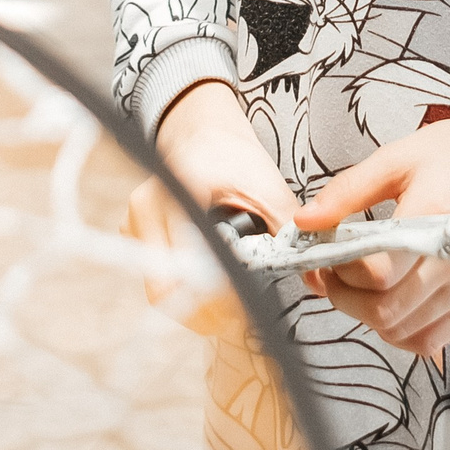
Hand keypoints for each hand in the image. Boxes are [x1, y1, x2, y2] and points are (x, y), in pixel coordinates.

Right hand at [123, 81, 299, 331]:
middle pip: (167, 290)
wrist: (203, 135)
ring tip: (230, 304)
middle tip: (240, 315)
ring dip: (194, 306)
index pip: (189, 265)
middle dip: (206, 311)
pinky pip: (157, 279)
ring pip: (159, 292)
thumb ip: (289, 230)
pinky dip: (184, 292)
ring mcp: (134, 224)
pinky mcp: (136, 235)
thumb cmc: (233, 156)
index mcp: (178, 193)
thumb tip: (314, 278)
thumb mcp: (267, 188)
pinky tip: (211, 288)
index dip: (217, 296)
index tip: (246, 305)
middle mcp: (146, 211)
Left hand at [291, 113, 449, 356]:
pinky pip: (428, 339)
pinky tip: (389, 297)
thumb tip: (303, 222)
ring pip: (402, 332)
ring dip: (368, 314)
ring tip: (358, 281)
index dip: (339, 271)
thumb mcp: (398, 157)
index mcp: (433, 218)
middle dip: (345, 297)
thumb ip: (347, 192)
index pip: (377, 274)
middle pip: (385, 312)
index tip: (321, 254)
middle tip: (331, 270)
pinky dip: (398, 328)